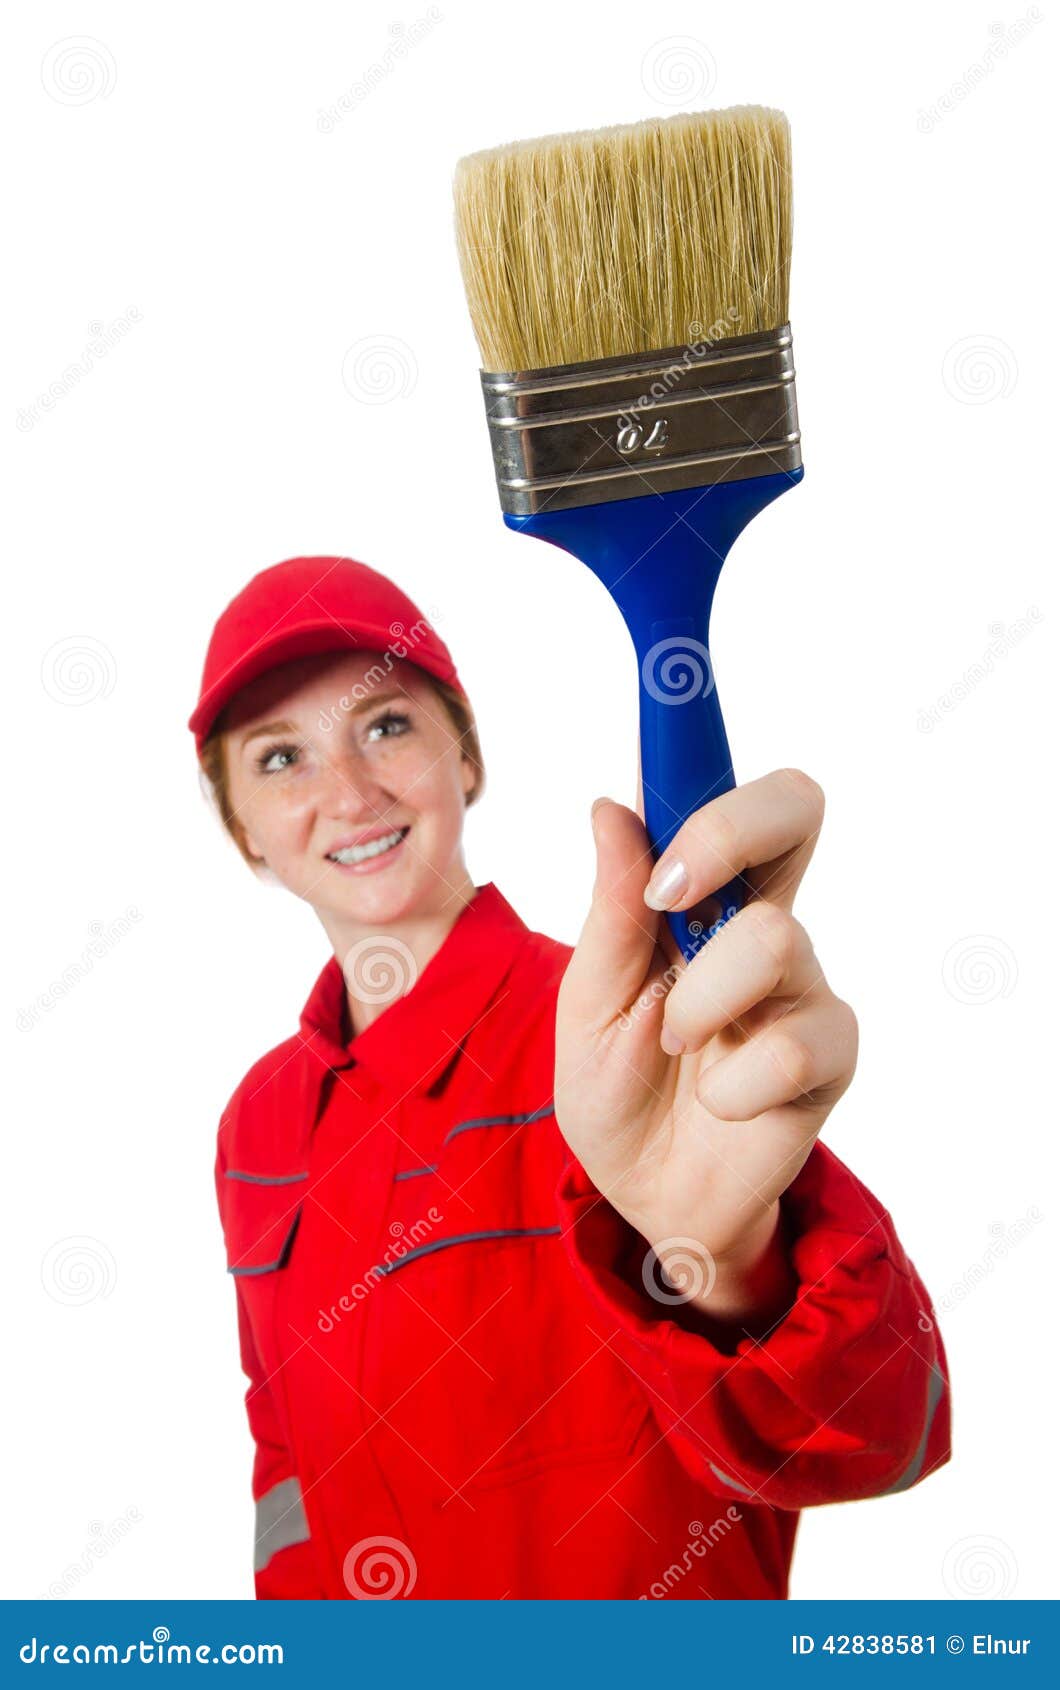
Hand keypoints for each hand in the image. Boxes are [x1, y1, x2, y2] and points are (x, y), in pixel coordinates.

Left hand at [554, 769, 858, 1319]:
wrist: (647, 1199)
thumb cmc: (615, 1092)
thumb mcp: (587, 1004)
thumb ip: (611, 914)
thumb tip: (613, 805)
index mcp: (699, 902)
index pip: (728, 801)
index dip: (707, 763)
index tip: (658, 781)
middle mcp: (762, 924)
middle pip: (798, 807)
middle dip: (731, 827)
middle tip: (671, 893)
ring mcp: (803, 986)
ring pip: (778, 935)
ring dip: (702, 1000)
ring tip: (676, 1047)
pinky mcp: (829, 1057)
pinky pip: (793, 1044)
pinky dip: (733, 1083)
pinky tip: (720, 1104)